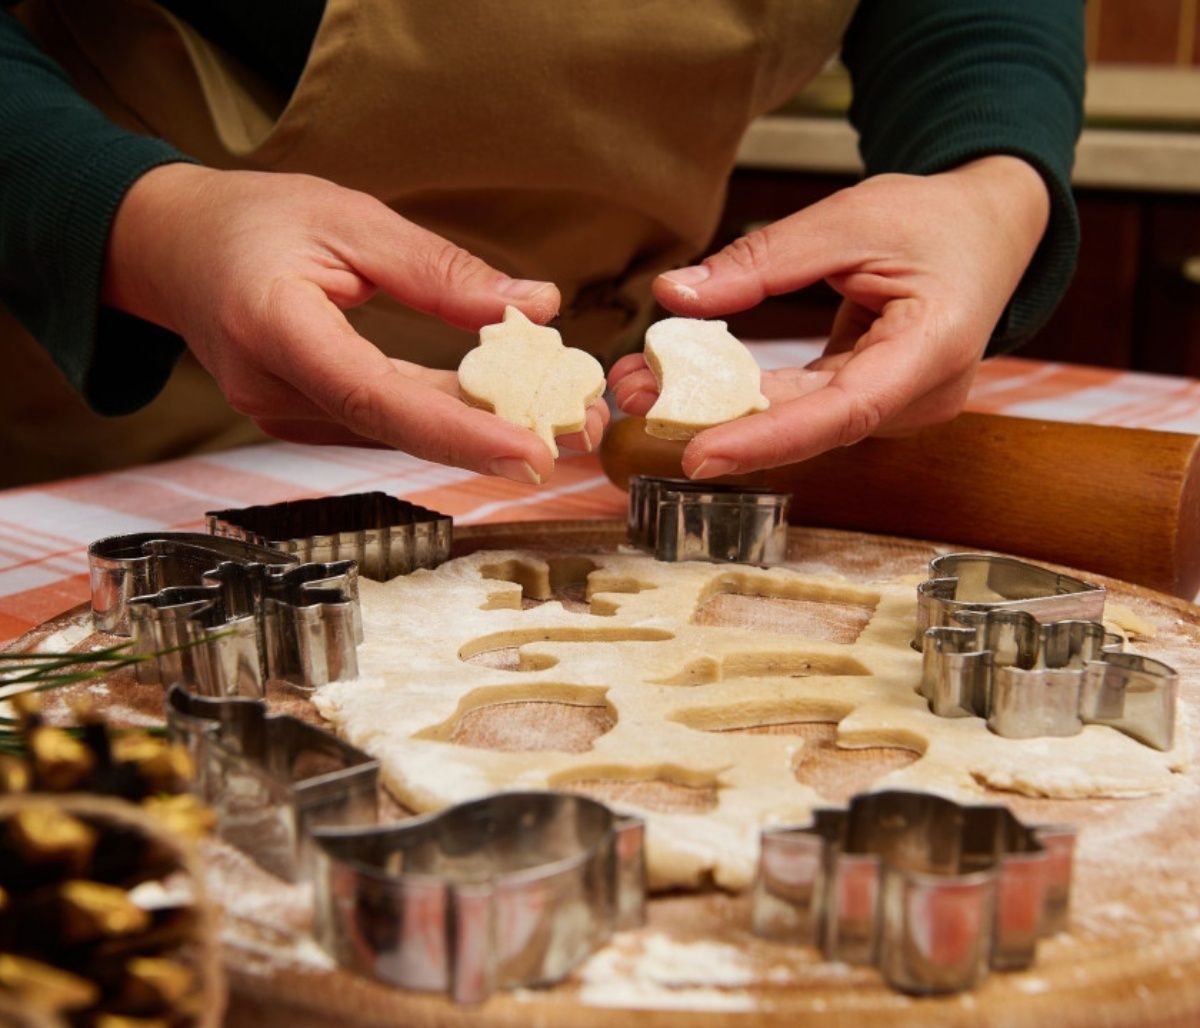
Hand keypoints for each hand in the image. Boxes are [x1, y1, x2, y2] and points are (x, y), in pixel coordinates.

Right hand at [101, 164, 607, 483]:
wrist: (172, 249)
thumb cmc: (251, 221)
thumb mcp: (349, 218)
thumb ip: (439, 271)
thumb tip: (536, 306)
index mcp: (274, 327)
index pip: (377, 396)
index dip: (457, 431)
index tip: (529, 450)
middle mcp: (274, 390)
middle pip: (399, 427)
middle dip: (493, 436)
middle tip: (580, 431)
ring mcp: (283, 414)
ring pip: (398, 432)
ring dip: (479, 430)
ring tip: (560, 418)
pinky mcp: (303, 419)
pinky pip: (384, 424)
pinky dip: (444, 418)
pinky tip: (502, 410)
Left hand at [610, 156, 1048, 477]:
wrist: (990, 230)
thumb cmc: (936, 221)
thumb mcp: (849, 218)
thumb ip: (762, 262)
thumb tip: (675, 296)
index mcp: (933, 349)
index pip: (844, 412)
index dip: (768, 439)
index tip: (698, 453)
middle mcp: (918, 397)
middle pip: (808, 425)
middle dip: (716, 417)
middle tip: (634, 394)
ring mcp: (896, 406)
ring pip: (798, 421)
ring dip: (721, 407)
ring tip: (643, 382)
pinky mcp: (871, 400)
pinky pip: (803, 406)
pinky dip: (746, 394)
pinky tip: (687, 380)